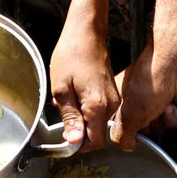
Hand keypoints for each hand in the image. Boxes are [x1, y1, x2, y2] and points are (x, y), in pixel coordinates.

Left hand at [50, 20, 118, 149]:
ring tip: (68, 99)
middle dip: (79, 129)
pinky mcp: (112, 93)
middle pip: (98, 133)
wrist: (86, 33)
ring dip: (82, 117)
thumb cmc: (71, 55)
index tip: (66, 134)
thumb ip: (70, 117)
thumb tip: (75, 141)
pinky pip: (100, 111)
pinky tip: (76, 93)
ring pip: (98, 122)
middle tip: (63, 111)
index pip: (95, 142)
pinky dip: (87, 108)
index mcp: (98, 106)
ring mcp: (114, 98)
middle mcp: (111, 105)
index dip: (79, 143)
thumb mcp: (62, 88)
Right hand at [110, 39, 176, 151]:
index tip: (128, 138)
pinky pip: (170, 123)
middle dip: (146, 130)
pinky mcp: (169, 104)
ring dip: (161, 124)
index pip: (115, 126)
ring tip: (161, 110)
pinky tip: (170, 107)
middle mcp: (134, 101)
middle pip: (137, 130)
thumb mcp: (128, 114)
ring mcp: (152, 102)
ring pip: (156, 128)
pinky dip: (172, 118)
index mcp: (118, 99)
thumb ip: (121, 135)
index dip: (123, 133)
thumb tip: (124, 146)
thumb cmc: (150, 79)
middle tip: (147, 121)